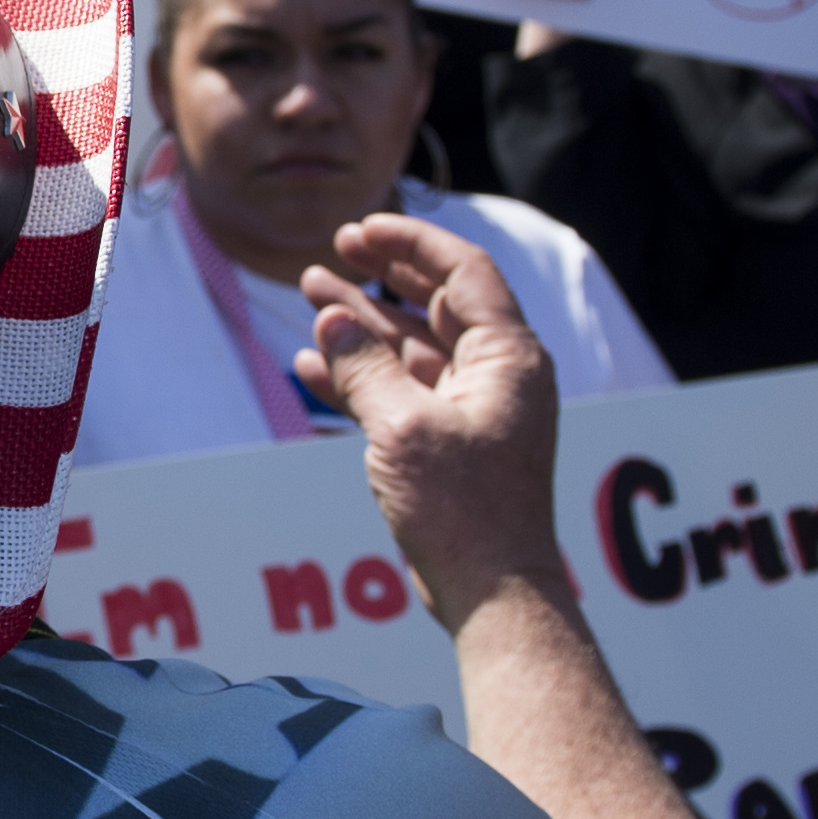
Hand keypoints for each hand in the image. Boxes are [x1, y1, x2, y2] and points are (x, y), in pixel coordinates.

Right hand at [296, 212, 567, 623]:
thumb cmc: (465, 510)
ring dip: (363, 322)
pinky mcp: (450, 442)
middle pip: (436, 302)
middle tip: (336, 250)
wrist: (493, 589)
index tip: (362, 229)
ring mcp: (473, 408)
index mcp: (508, 357)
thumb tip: (332, 316)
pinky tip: (314, 364)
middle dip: (383, 274)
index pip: (463, 272)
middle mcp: (497, 374)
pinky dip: (362, 375)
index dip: (412, 242)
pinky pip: (402, 391)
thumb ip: (365, 365)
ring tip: (309, 295)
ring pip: (413, 347)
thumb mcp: (404, 427)